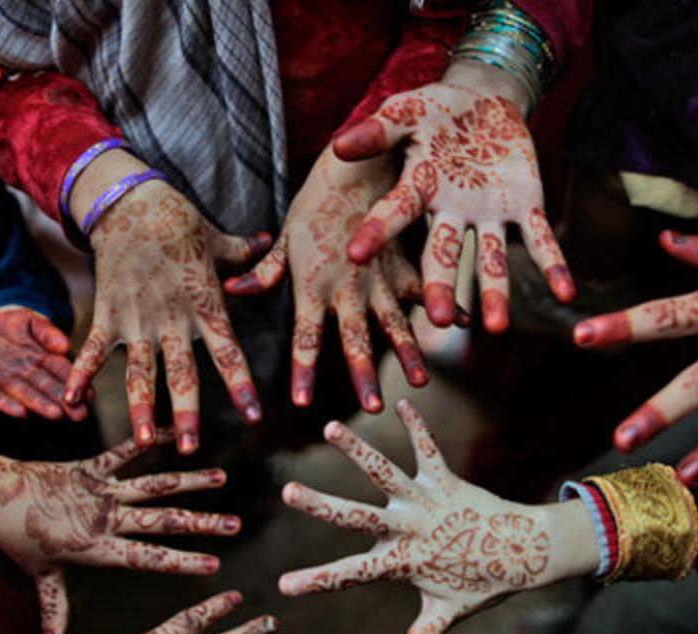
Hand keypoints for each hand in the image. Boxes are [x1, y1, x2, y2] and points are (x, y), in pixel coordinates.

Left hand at [0, 305, 86, 421]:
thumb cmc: (6, 325)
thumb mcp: (28, 320)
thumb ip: (47, 331)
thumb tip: (66, 346)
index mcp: (39, 359)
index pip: (60, 371)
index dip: (75, 382)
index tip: (90, 395)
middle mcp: (24, 373)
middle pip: (46, 387)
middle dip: (63, 401)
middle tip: (81, 415)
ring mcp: (2, 379)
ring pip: (24, 394)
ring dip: (39, 404)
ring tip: (56, 415)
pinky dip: (5, 404)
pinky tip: (20, 413)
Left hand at [0, 431, 241, 633]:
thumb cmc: (18, 541)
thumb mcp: (40, 578)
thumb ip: (54, 610)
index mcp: (97, 548)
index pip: (148, 558)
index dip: (182, 561)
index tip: (214, 565)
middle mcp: (105, 518)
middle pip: (162, 521)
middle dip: (201, 524)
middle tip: (234, 524)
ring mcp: (100, 490)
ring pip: (152, 486)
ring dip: (188, 482)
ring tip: (220, 478)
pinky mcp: (90, 467)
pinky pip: (124, 452)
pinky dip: (149, 441)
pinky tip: (175, 432)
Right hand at [65, 158, 270, 453]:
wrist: (128, 200)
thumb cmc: (177, 219)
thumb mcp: (216, 238)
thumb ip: (243, 254)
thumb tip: (267, 243)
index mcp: (204, 303)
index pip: (228, 352)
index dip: (241, 385)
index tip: (254, 416)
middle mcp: (172, 317)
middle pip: (182, 372)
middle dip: (186, 412)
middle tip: (190, 448)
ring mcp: (136, 318)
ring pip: (139, 371)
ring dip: (140, 407)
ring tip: (144, 439)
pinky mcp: (107, 312)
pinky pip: (92, 349)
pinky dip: (79, 374)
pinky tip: (71, 400)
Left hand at [225, 150, 444, 412]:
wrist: (355, 162)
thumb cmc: (314, 202)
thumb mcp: (285, 237)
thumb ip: (263, 271)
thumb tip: (232, 291)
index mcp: (313, 283)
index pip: (306, 336)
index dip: (303, 370)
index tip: (302, 403)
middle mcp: (348, 285)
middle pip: (355, 337)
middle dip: (363, 374)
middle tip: (373, 408)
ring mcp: (380, 276)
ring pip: (395, 322)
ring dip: (408, 353)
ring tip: (419, 382)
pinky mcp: (404, 262)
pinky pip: (426, 289)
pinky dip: (446, 303)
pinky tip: (465, 324)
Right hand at [278, 400, 596, 633]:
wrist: (527, 551)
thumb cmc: (483, 582)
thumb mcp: (447, 612)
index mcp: (403, 561)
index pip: (352, 575)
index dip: (316, 582)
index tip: (283, 585)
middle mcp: (410, 528)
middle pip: (358, 517)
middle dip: (322, 506)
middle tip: (290, 492)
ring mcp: (426, 501)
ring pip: (385, 473)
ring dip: (358, 450)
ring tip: (331, 428)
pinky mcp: (445, 479)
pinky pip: (427, 449)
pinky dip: (415, 426)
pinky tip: (400, 401)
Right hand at [332, 64, 572, 332]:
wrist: (482, 101)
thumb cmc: (435, 110)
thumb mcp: (407, 112)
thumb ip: (379, 129)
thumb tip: (338, 145)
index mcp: (420, 189)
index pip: (395, 213)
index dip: (377, 232)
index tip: (354, 254)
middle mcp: (452, 213)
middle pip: (442, 256)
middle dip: (442, 286)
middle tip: (439, 320)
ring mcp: (489, 215)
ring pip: (490, 260)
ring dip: (494, 292)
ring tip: (497, 326)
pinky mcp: (524, 207)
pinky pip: (540, 240)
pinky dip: (554, 266)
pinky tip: (567, 293)